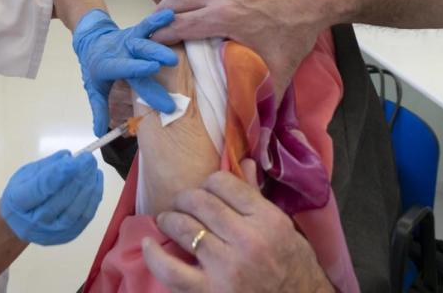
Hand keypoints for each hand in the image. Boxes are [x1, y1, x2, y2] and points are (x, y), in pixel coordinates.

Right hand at [0, 151, 103, 245]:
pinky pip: (85, 217)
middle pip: (61, 200)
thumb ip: (47, 166)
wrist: (19, 224)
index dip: (60, 174)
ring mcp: (52, 232)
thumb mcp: (25, 174)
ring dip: (89, 188)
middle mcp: (35, 222)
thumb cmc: (22, 193)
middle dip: (78, 177)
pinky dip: (94, 198)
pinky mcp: (67, 236)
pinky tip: (96, 181)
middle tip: (88, 159)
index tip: (76, 159)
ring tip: (94, 169)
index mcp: (18, 202)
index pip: (41, 188)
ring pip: (75, 211)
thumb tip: (68, 157)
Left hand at [73, 9, 178, 135]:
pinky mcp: (138, 31)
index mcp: (109, 65)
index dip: (137, 67)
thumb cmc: (97, 68)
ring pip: (146, 36)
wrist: (92, 39)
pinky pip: (149, 24)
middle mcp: (121, 50)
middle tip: (172, 61)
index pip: (124, 67)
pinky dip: (159, 19)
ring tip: (178, 38)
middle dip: (154, 54)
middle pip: (138, 51)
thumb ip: (99, 109)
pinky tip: (172, 13)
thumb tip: (100, 133)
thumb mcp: (94, 88)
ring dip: (161, 39)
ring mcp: (130, 38)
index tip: (152, 69)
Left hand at [142, 160, 331, 292]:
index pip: (223, 182)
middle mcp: (248, 241)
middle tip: (182, 205)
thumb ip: (257, 196)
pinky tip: (149, 244)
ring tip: (167, 221)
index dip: (209, 182)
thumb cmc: (292, 267)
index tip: (206, 191)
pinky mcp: (209, 292)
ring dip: (169, 220)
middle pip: (199, 201)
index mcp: (268, 220)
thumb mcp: (284, 229)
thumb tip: (243, 161)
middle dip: (185, 199)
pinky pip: (169, 268)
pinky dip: (153, 254)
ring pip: (184, 227)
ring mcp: (226, 267)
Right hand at [150, 0, 323, 98]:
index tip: (142, 52)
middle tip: (141, 41)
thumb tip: (260, 143)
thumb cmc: (294, 32)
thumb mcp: (279, 70)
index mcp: (222, 17)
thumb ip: (265, 102)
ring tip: (148, 24)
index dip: (156, 39)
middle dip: (154, 23)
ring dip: (162, 7)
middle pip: (171, 5)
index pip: (177, 26)